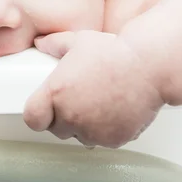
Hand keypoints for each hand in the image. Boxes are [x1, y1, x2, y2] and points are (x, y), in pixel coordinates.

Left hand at [23, 30, 164, 147]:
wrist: (149, 66)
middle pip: (55, 129)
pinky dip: (104, 131)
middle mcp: (71, 115)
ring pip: (79, 136)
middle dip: (62, 117)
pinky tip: (111, 112)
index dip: (37, 113)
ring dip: (83, 126)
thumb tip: (40, 43)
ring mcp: (92, 130)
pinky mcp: (112, 140)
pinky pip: (101, 140)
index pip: (32, 118)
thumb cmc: (116, 52)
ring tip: (95, 104)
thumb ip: (54, 44)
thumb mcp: (79, 41)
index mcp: (56, 93)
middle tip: (75, 100)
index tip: (43, 107)